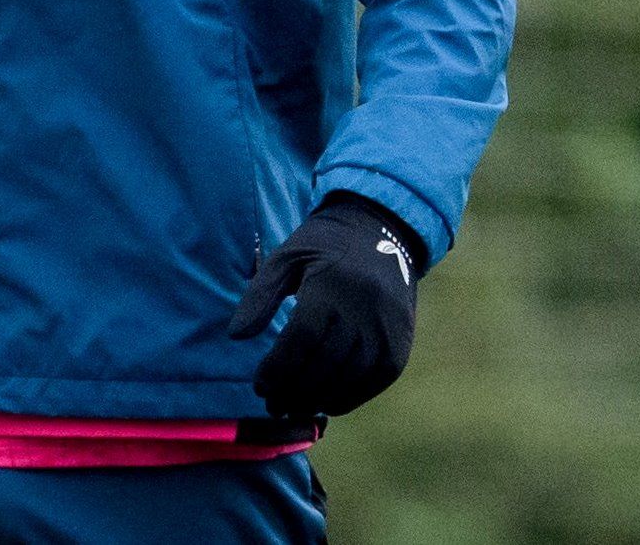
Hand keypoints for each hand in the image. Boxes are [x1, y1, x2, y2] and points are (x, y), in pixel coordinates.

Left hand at [229, 193, 420, 420]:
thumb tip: (237, 336)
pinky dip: (351, 397)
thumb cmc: (325, 246)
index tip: (260, 385)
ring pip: (351, 375)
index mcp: (332, 283)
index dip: (278, 368)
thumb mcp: (287, 257)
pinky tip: (327, 402)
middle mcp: (364, 306)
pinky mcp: (401, 338)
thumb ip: (260, 295)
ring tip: (294, 408)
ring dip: (319, 399)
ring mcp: (387, 324)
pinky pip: (377, 378)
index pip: (302, 338)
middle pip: (325, 362)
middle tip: (272, 406)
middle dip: (293, 391)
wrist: (384, 230)